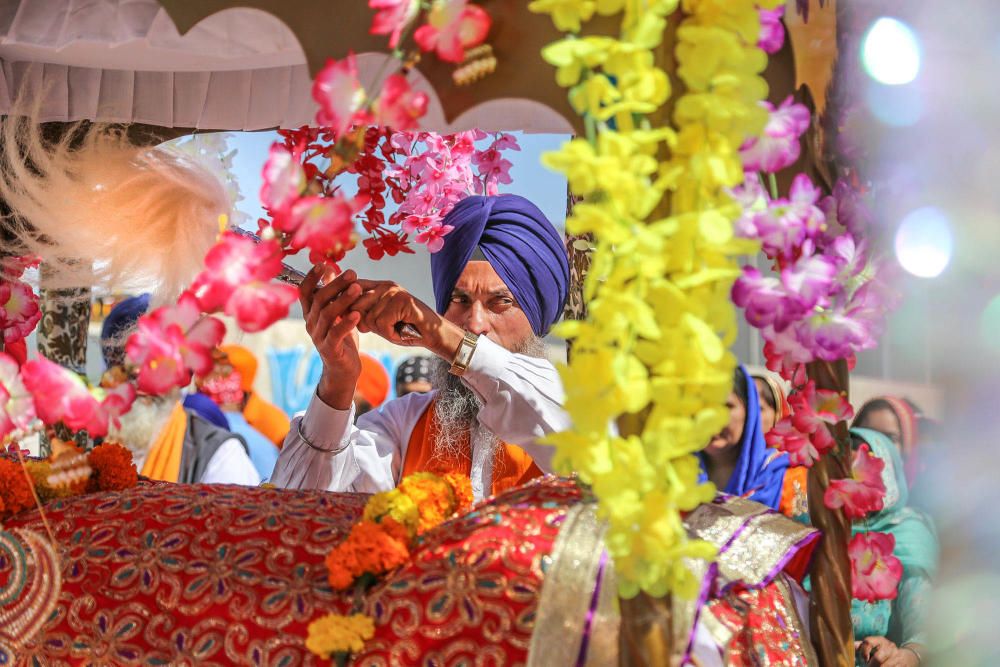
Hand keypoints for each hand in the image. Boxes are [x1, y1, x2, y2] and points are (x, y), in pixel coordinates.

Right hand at [299, 265, 363, 409]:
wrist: (342, 369)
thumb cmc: (341, 337)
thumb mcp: (336, 313)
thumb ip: (332, 294)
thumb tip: (330, 268)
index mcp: (311, 313)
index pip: (305, 292)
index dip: (311, 277)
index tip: (323, 263)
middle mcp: (311, 323)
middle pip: (319, 300)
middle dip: (335, 284)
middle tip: (352, 273)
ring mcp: (319, 337)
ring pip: (327, 314)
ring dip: (343, 300)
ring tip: (357, 288)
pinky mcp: (330, 349)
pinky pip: (337, 334)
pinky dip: (347, 323)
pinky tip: (357, 313)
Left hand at [350, 279, 464, 359]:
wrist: (432, 334)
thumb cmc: (405, 329)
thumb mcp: (380, 320)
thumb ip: (363, 313)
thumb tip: (339, 311)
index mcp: (378, 286)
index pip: (351, 289)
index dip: (346, 305)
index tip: (347, 317)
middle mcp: (385, 285)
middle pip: (356, 306)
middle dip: (366, 324)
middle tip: (386, 328)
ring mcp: (394, 291)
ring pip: (369, 317)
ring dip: (382, 331)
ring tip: (396, 329)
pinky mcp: (402, 300)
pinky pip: (383, 323)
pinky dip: (391, 334)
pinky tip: (402, 331)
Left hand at [857, 636, 907, 665]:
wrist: (906, 657)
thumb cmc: (885, 650)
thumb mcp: (875, 645)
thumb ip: (863, 646)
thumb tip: (850, 646)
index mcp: (881, 640)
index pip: (868, 642)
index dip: (863, 651)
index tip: (864, 659)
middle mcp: (890, 648)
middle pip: (878, 658)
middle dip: (871, 665)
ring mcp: (897, 658)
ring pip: (884, 666)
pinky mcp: (902, 666)